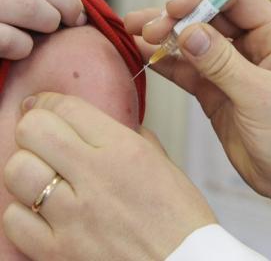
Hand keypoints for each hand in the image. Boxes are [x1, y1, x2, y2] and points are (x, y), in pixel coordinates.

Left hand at [3, 93, 215, 259]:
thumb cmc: (179, 217)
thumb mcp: (163, 163)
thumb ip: (133, 137)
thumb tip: (111, 125)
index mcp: (123, 150)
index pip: (67, 108)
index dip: (47, 100)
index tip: (43, 104)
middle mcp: (95, 177)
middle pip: (34, 131)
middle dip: (32, 126)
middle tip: (40, 133)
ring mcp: (73, 216)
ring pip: (17, 171)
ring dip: (25, 166)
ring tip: (41, 172)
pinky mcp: (58, 252)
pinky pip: (14, 220)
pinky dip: (22, 211)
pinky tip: (42, 209)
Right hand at [125, 0, 270, 245]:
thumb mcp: (261, 97)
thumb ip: (223, 64)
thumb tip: (188, 32)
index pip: (236, 0)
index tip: (174, 7)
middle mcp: (250, 47)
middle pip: (209, 18)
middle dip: (177, 18)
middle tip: (148, 27)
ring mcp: (229, 69)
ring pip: (193, 43)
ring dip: (165, 36)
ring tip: (133, 31)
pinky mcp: (213, 91)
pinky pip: (186, 70)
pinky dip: (165, 62)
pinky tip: (144, 55)